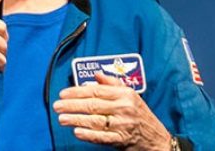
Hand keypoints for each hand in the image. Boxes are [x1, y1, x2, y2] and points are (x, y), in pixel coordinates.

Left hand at [53, 73, 171, 150]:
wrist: (156, 139)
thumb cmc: (141, 116)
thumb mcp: (131, 95)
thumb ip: (113, 84)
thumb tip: (96, 75)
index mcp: (125, 94)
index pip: (96, 91)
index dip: (77, 91)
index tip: (63, 93)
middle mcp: (124, 107)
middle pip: (93, 105)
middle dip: (72, 105)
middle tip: (57, 106)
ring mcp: (123, 124)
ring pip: (95, 120)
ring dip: (76, 119)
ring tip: (61, 119)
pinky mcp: (121, 139)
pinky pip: (101, 137)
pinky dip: (88, 134)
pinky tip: (76, 132)